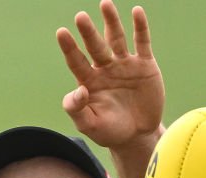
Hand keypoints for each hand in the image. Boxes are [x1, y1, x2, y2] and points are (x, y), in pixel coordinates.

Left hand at [56, 1, 164, 150]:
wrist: (138, 136)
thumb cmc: (110, 131)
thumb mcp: (90, 126)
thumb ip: (78, 110)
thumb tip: (79, 90)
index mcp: (89, 80)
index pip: (76, 61)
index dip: (69, 48)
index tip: (62, 33)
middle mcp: (105, 68)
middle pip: (95, 46)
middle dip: (88, 32)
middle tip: (80, 17)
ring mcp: (125, 64)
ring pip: (117, 38)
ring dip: (111, 21)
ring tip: (105, 4)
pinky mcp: (144, 65)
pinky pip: (142, 42)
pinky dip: (140, 27)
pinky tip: (136, 12)